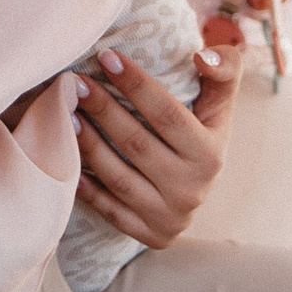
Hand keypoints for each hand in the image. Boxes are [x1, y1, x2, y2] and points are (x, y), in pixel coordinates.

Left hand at [71, 20, 244, 249]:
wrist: (197, 189)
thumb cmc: (201, 132)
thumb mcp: (219, 103)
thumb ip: (224, 69)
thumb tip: (204, 56)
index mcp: (211, 154)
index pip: (167, 114)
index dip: (136, 84)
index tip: (106, 57)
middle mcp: (193, 189)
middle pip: (137, 143)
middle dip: (103, 109)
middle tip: (75, 83)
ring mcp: (170, 217)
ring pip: (119, 178)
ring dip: (88, 145)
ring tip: (67, 114)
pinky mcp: (150, 235)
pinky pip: (111, 210)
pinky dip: (87, 188)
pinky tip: (66, 160)